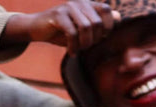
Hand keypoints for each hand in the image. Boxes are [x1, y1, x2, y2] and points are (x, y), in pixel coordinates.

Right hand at [2, 1, 120, 52]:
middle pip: (97, 23)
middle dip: (94, 40)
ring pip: (86, 28)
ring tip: (79, 50)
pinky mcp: (58, 15)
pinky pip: (72, 33)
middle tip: (85, 47)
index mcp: (87, 4)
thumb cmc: (62, 30)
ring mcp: (68, 7)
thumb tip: (119, 18)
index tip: (100, 38)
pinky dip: (73, 46)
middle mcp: (79, 2)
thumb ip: (99, 23)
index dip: (107, 27)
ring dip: (84, 44)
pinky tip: (71, 52)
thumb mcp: (82, 28)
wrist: (37, 28)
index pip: (107, 11)